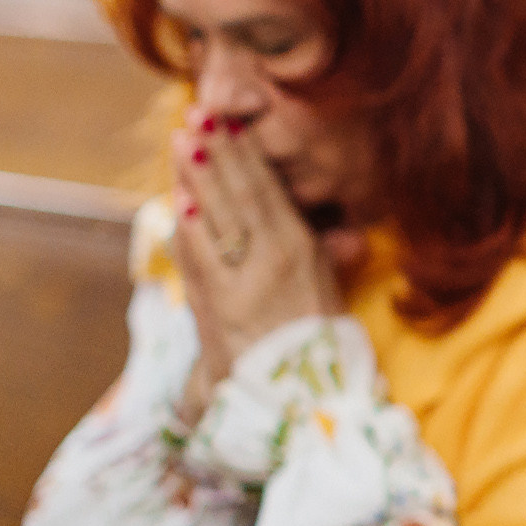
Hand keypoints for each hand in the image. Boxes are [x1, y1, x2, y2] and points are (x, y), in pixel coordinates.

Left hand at [170, 111, 340, 425]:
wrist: (309, 407)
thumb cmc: (325, 355)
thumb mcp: (335, 301)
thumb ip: (333, 265)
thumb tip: (346, 241)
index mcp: (304, 253)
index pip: (269, 193)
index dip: (246, 156)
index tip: (229, 125)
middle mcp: (274, 262)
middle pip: (239, 197)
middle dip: (215, 155)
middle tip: (195, 119)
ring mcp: (243, 286)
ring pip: (215, 221)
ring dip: (194, 181)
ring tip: (181, 144)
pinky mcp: (217, 312)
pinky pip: (199, 262)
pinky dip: (188, 231)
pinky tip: (180, 206)